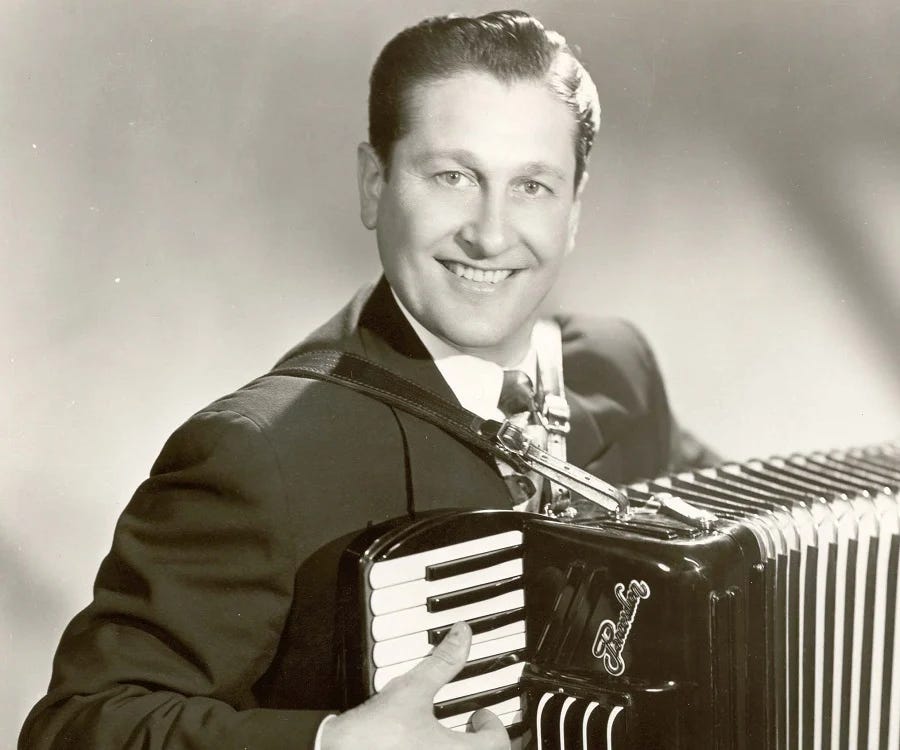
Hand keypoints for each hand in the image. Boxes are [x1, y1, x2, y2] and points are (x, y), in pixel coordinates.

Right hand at [320, 621, 510, 749]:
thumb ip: (443, 662)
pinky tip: (420, 746)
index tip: (480, 713)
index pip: (498, 742)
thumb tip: (462, 634)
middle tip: (468, 723)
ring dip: (460, 749)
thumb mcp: (411, 689)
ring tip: (445, 735)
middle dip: (480, 741)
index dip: (492, 724)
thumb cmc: (373, 736)